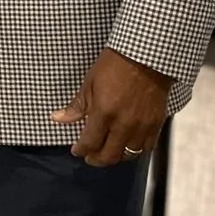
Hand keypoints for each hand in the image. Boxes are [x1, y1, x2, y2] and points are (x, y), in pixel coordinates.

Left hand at [51, 47, 171, 166]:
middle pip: (109, 156)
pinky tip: (127, 144)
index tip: (76, 150)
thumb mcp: (89, 83)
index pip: (89, 143)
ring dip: (116, 155)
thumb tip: (57, 119)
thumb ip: (76, 106)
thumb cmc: (114, 65)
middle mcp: (124, 124)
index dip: (80, 150)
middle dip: (96, 159)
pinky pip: (146, 147)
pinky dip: (136, 150)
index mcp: (104, 113)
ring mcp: (142, 126)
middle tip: (90, 156)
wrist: (145, 56)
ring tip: (108, 150)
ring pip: (128, 155)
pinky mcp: (156, 123)